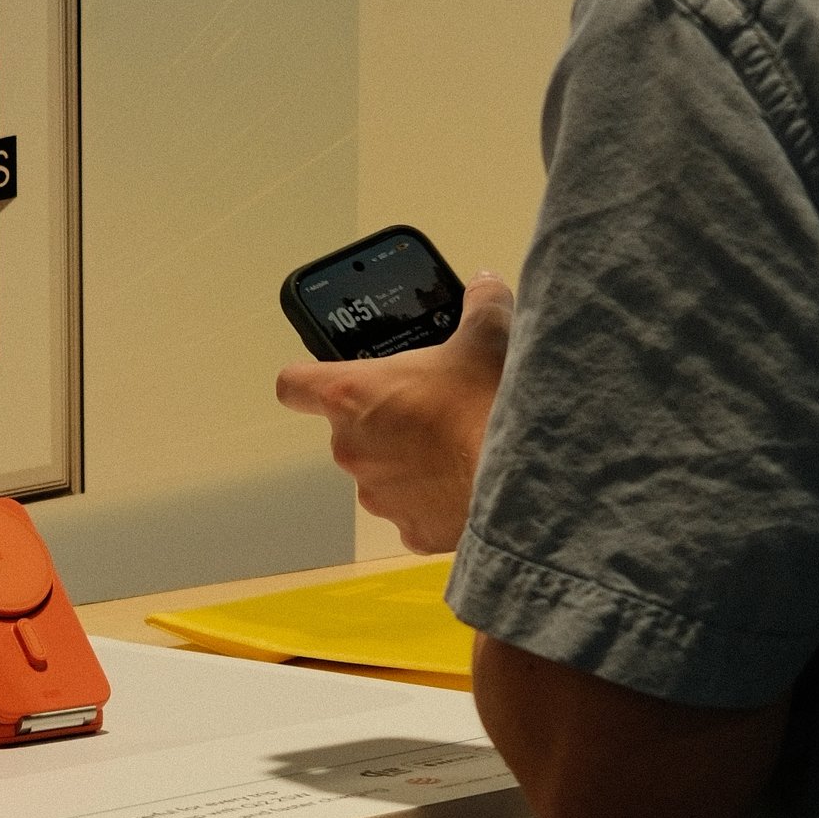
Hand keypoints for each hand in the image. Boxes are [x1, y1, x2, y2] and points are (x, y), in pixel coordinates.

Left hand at [274, 271, 512, 554]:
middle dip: (385, 421)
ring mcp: (378, 496)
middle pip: (351, 430)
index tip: (330, 380)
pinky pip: (416, 512)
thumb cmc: (486, 402)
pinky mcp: (412, 532)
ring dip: (410, 463)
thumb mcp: (487, 336)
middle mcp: (352, 449)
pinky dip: (436, 501)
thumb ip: (480, 304)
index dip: (308, 381)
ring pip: (384, 474)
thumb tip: (484, 285)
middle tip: (432, 408)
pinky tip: (470, 484)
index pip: (295, 386)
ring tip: (457, 448)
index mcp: (352, 396)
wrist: (523, 478)